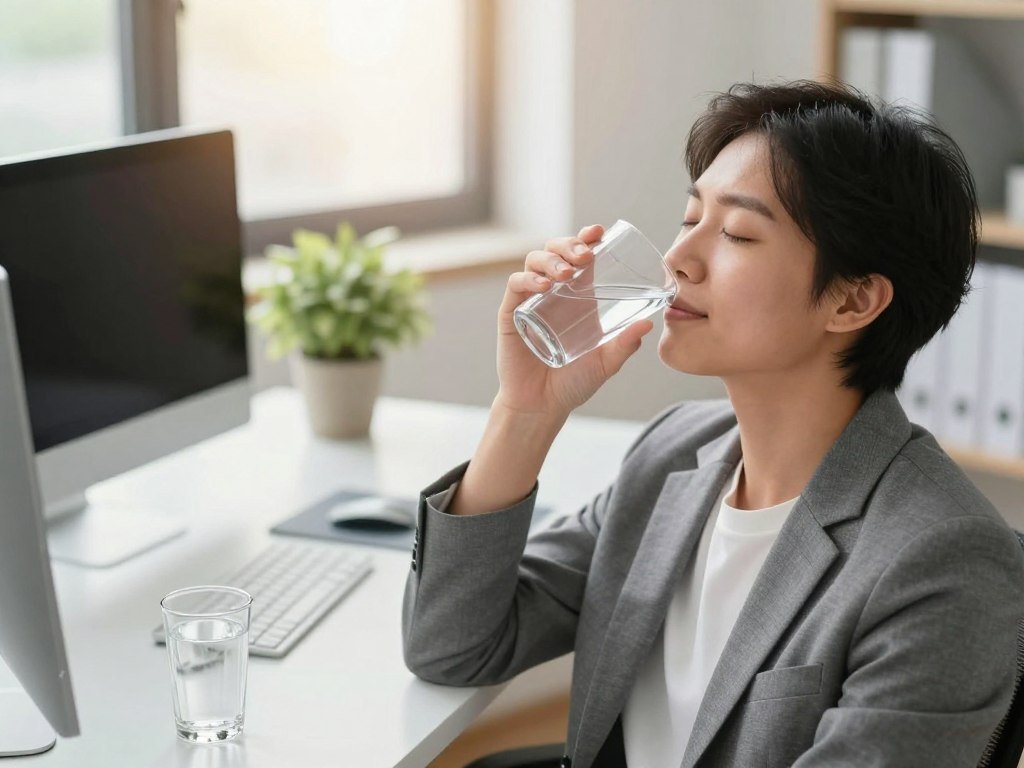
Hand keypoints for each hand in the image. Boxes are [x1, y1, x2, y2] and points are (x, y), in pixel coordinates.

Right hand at [494, 224, 655, 419]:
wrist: (542, 406)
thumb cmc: (574, 383)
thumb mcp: (605, 363)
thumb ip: (624, 345)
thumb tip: (648, 324)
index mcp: (577, 295)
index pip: (580, 256)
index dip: (586, 238)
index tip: (599, 231)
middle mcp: (553, 292)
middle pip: (556, 250)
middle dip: (570, 244)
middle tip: (585, 255)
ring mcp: (530, 300)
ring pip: (535, 261)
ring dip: (551, 260)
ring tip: (566, 274)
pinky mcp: (512, 313)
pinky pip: (516, 285)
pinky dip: (528, 279)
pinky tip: (542, 286)